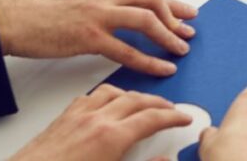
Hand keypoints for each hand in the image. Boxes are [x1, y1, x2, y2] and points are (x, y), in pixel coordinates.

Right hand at [0, 0, 197, 76]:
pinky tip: (162, 68)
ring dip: (168, 36)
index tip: (186, 11)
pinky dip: (149, 60)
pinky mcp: (88, 37)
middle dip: (176, 15)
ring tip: (181, 50)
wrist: (8, 17)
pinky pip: (126, 50)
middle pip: (152, 0)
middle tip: (190, 30)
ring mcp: (98, 14)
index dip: (169, 2)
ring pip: (145, 21)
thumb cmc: (33, 3)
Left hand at [12, 84, 191, 160]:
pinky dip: (106, 95)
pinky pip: (90, 97)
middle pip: (137, 100)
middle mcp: (97, 121)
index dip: (173, 117)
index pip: (153, 119)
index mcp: (113, 137)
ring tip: (142, 101)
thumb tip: (165, 160)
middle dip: (158, 102)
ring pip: (114, 92)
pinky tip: (106, 102)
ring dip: (133, 94)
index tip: (183, 118)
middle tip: (170, 108)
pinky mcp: (63, 118)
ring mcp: (78, 117)